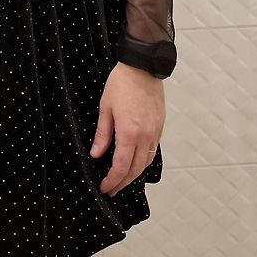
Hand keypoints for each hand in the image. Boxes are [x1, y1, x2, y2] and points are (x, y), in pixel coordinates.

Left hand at [90, 61, 165, 196]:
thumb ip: (102, 134)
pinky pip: (152, 151)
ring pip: (146, 162)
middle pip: (135, 170)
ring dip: (134, 175)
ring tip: (122, 180)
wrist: (143, 67)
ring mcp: (155, 132)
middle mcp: (145, 135)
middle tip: (111, 190)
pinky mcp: (160, 126)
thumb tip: (96, 154)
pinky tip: (135, 162)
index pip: (121, 167)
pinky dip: (143, 161)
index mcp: (129, 132)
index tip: (104, 187)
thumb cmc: (122, 83)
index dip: (112, 180)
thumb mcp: (105, 108)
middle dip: (122, 183)